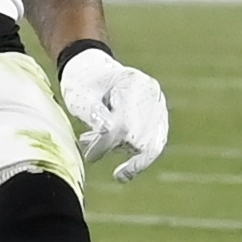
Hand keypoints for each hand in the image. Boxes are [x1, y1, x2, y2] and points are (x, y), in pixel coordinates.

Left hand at [59, 47, 169, 181]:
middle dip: (113, 147)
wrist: (93, 71)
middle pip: (138, 136)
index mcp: (132, 82)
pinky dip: (140, 159)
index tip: (89, 155)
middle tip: (90, 145)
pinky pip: (156, 145)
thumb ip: (93, 112)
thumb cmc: (83, 83)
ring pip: (150, 145)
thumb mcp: (80, 95)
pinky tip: (123, 170)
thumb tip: (108, 130)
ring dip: (124, 151)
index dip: (106, 144)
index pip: (124, 124)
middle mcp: (152, 92)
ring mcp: (159, 105)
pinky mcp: (161, 117)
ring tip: (100, 145)